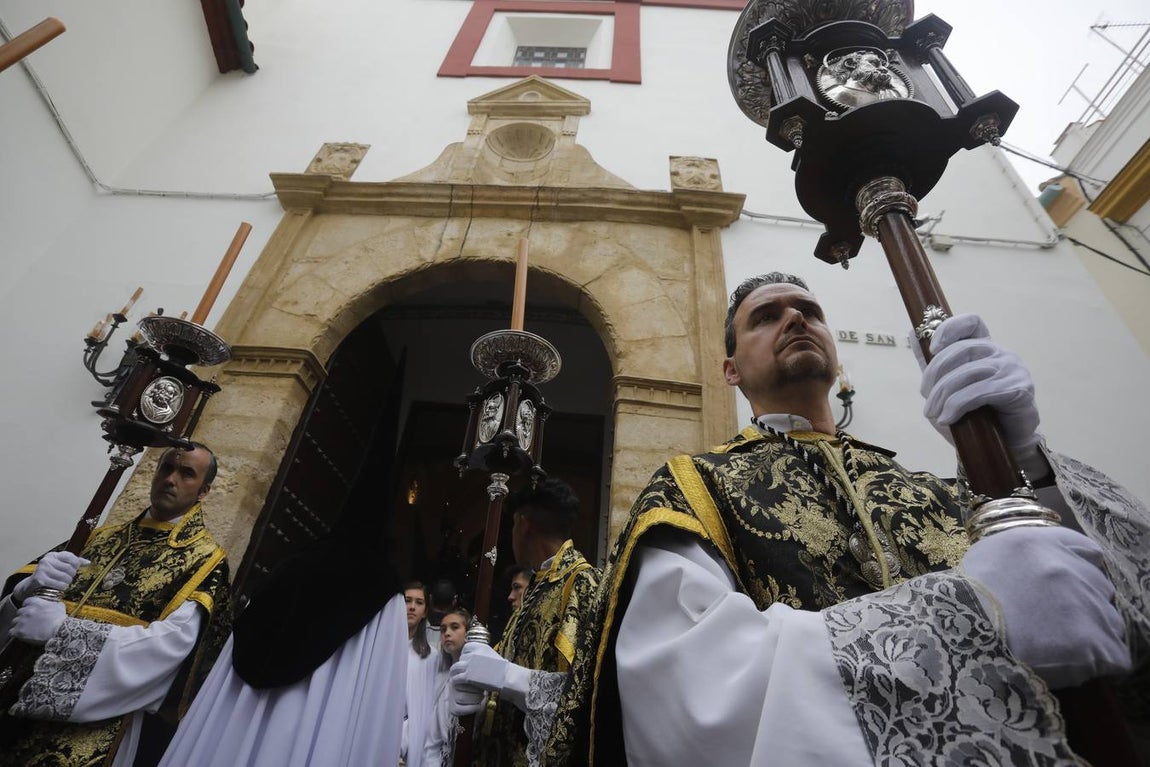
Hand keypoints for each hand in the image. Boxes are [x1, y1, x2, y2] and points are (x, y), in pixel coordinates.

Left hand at [10, 597, 66, 644]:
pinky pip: (11, 632)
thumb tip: (54, 604)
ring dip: (19, 625)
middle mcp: (26, 610)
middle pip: (20, 612)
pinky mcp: (18, 631)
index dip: (29, 607)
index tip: (32, 611)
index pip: (26, 602)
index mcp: (35, 603)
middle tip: (30, 621)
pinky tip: (21, 635)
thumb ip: (53, 604)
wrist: (58, 631)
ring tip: (26, 629)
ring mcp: (21, 621)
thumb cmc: (59, 620)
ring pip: (15, 621)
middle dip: (24, 616)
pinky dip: (15, 633)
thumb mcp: (60, 606)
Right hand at [12, 551, 88, 604]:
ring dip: (67, 583)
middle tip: (67, 579)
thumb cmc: (49, 576)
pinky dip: (62, 587)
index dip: (75, 565)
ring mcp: (42, 569)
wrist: (31, 586)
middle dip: (71, 576)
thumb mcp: (60, 566)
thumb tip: (88, 562)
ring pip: (65, 577)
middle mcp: (47, 560)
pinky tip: (59, 587)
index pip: (71, 557)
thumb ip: (73, 563)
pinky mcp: (40, 578)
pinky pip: (59, 584)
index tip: (73, 569)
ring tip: (63, 583)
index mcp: (53, 555)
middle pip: (69, 568)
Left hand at [448, 644, 498, 716]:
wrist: (506, 678)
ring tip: (458, 679)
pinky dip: (456, 681)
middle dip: (462, 665)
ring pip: (455, 668)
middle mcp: (473, 654)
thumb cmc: (501, 668)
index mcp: (479, 646)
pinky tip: (460, 685)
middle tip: (465, 673)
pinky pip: (456, 678)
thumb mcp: (490, 654)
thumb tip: (471, 658)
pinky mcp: (467, 676)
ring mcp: (469, 665)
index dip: (466, 656)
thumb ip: (480, 654)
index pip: (466, 648)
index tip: (468, 662)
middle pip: (460, 659)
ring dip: (455, 674)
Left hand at [914, 314, 1039, 453]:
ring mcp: (1013, 369)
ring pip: (969, 372)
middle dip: (936, 373)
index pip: (971, 322)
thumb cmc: (975, 417)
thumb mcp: (946, 388)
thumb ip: (932, 363)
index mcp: (985, 348)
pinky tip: (948, 419)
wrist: (1004, 447)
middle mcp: (1002, 353)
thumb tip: (913, 334)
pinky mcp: (1019, 388)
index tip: (932, 349)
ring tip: (934, 414)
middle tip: (925, 397)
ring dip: (944, 395)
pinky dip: (958, 405)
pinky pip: (981, 391)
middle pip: (963, 349)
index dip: (949, 328)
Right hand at [961, 526, 1129, 688]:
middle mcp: (1069, 569)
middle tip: (1054, 621)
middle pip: (1101, 589)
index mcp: (1041, 543)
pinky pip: (1115, 657)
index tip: (1063, 588)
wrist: (957, 635)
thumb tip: (1040, 567)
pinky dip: (1100, 662)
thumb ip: (1021, 555)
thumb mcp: (987, 556)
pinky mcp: (1094, 645)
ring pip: (1110, 623)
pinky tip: (1073, 663)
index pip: (1088, 551)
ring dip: (1092, 633)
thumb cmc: (962, 598)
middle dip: (1085, 604)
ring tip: (1059, 646)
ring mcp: (1086, 606)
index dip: (1079, 571)